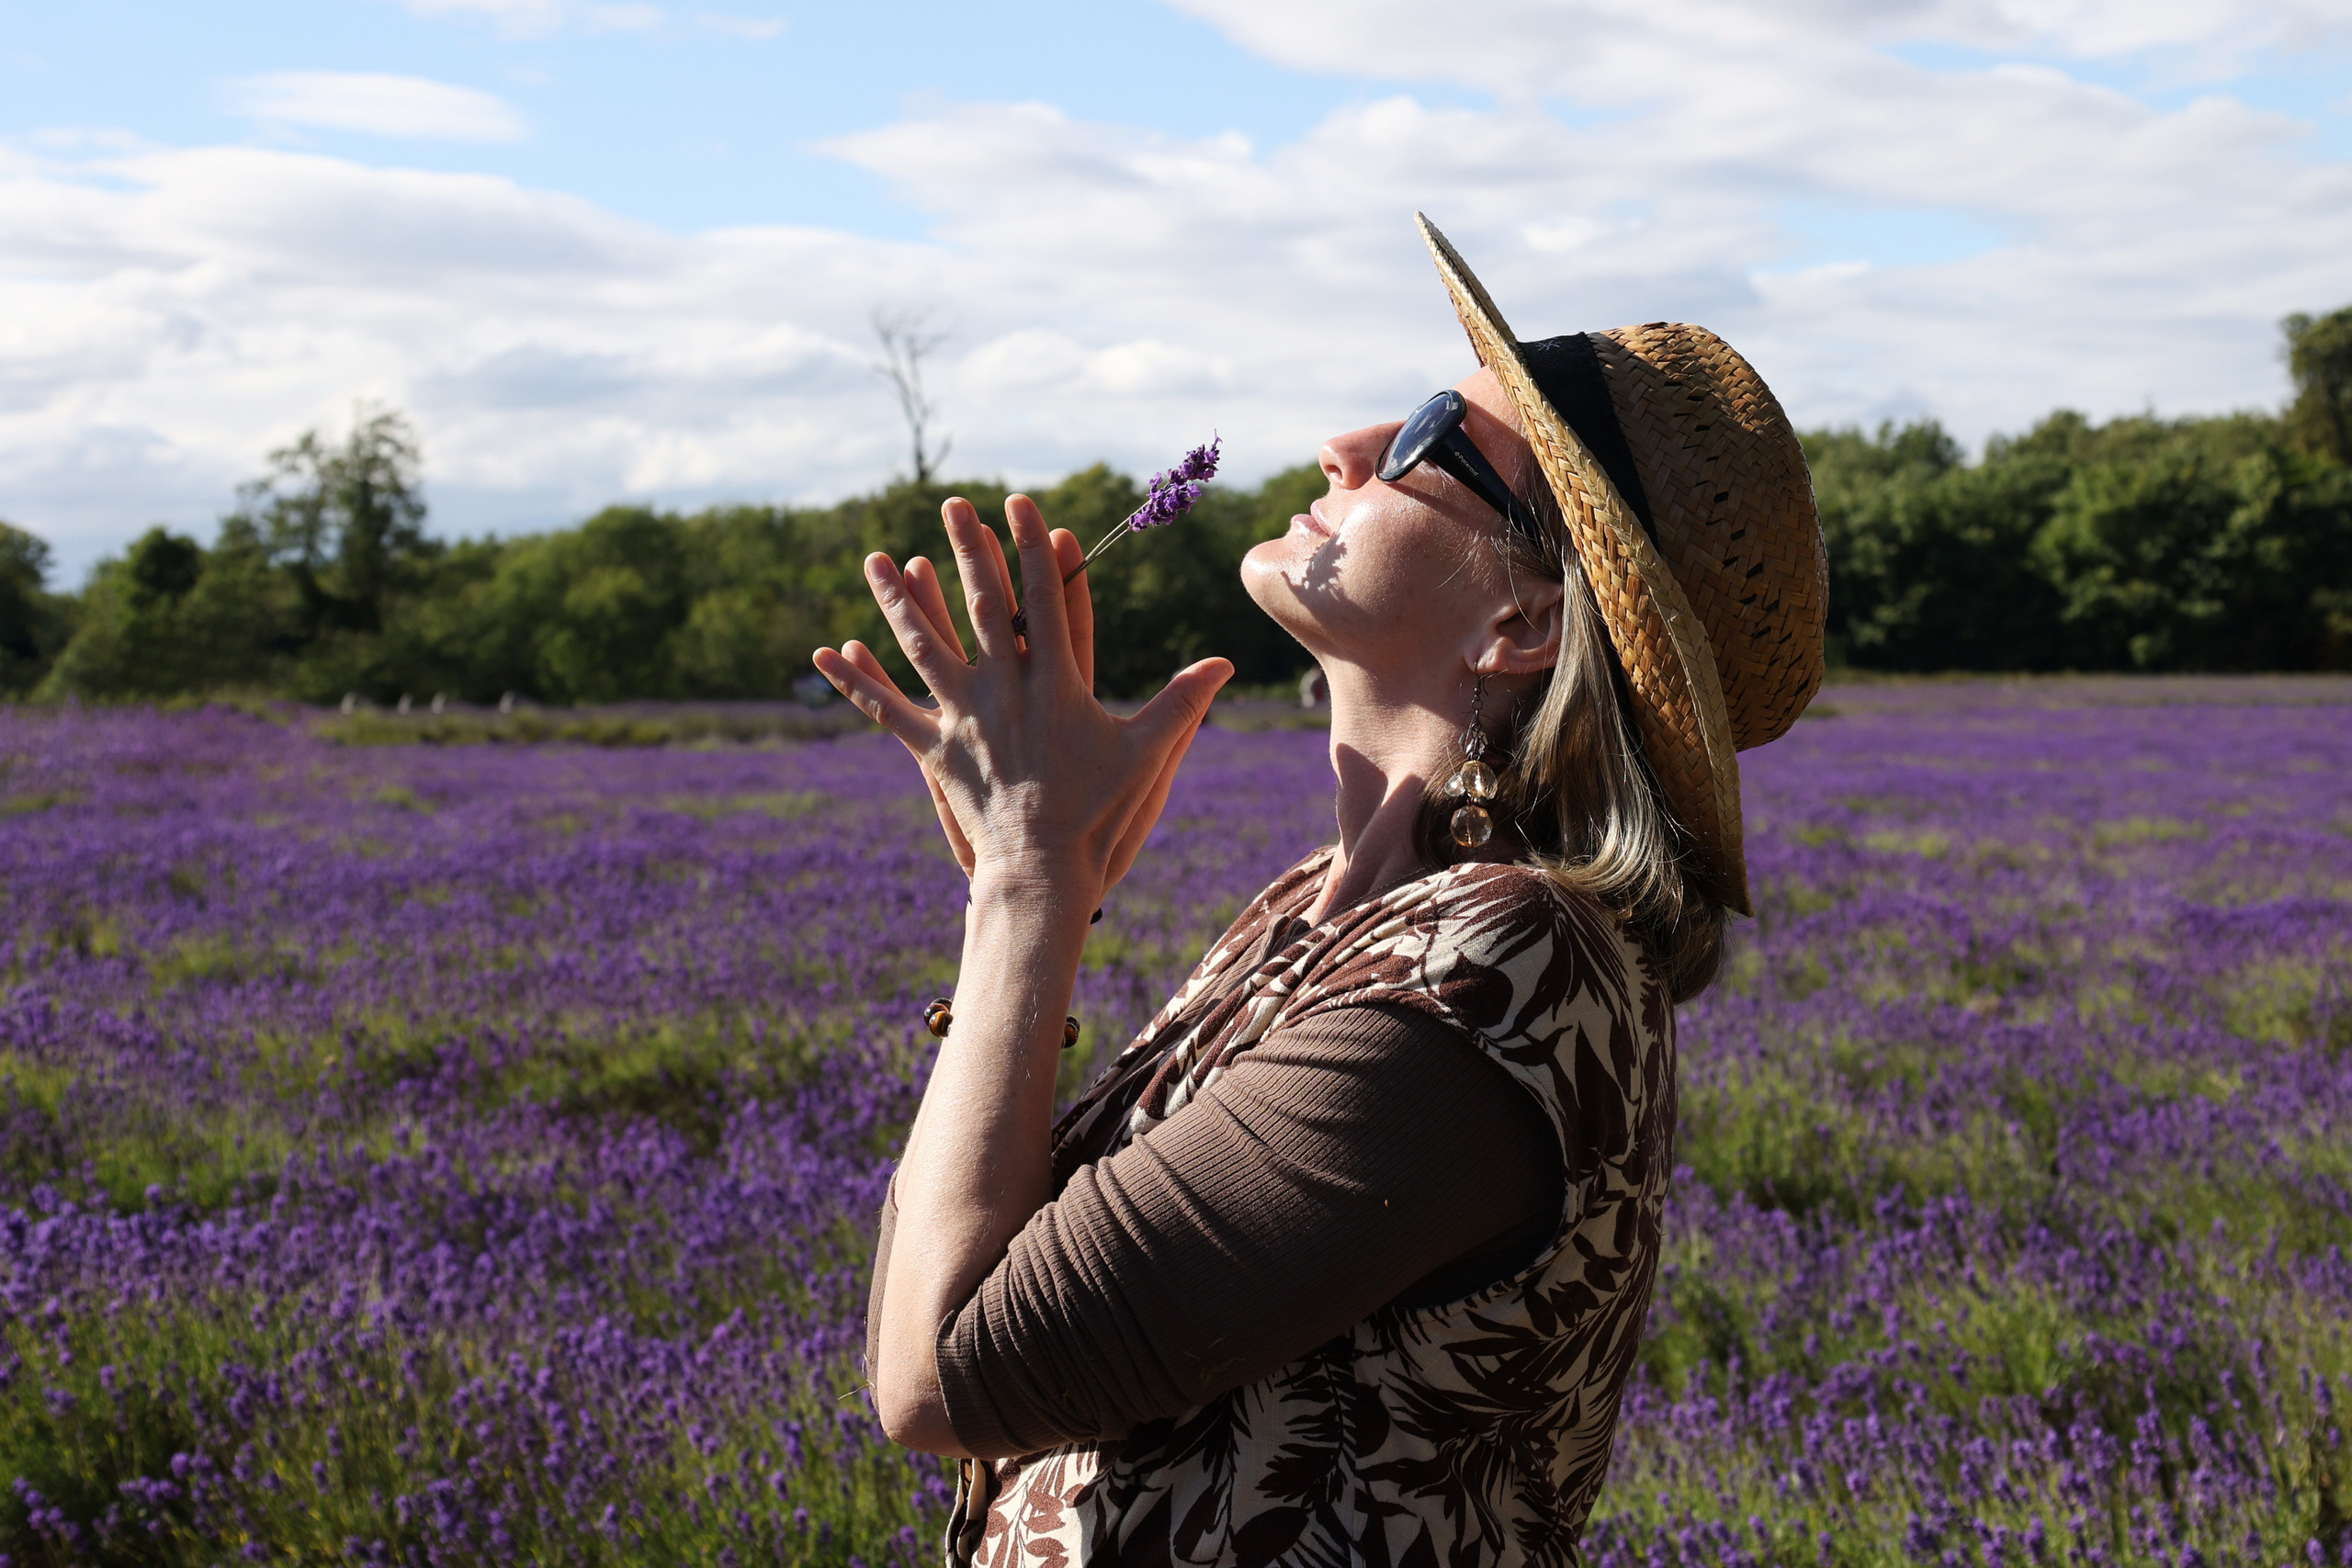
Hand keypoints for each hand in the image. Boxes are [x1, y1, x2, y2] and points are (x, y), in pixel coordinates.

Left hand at [812, 494, 1230, 904]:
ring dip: (899, 599)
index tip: (1021, 506)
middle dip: (968, 551)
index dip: (1033, 550)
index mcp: (1055, 685)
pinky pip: (886, 711)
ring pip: (924, 646)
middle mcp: (1004, 692)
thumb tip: (1223, 662)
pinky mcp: (935, 751)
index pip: (1043, 600)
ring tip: (877, 557)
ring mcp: (964, 719)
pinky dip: (855, 682)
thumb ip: (1182, 703)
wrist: (1043, 873)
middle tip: (952, 503)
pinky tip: (827, 653)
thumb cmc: (1101, 816)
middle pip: (981, 607)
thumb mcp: (1149, 757)